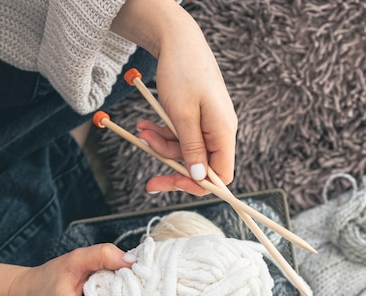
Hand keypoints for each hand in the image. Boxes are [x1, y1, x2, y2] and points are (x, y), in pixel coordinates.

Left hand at [111, 0, 236, 194]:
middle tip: (148, 180)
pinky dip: (164, 134)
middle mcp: (220, 131)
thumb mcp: (183, 115)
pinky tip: (147, 125)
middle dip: (172, 166)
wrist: (179, 41)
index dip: (197, 184)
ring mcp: (210, 124)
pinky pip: (182, 136)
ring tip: (141, 132)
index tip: (172, 181)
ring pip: (186, 151)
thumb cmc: (183, 74)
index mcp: (223, 132)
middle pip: (200, 165)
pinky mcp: (198, 117)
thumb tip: (199, 178)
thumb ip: (192, 149)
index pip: (221, 175)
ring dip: (162, 146)